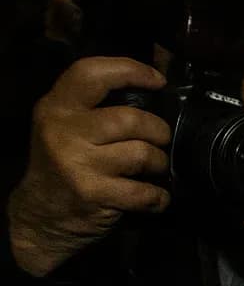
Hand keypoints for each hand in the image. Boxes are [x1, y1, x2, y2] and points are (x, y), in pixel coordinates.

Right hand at [7, 57, 171, 275]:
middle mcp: (64, 131)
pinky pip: (145, 192)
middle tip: (159, 140)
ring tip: (153, 168)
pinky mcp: (95, 194)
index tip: (158, 79)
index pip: (92, 73)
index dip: (131, 70)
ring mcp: (78, 164)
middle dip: (158, 131)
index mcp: (56, 107)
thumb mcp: (66, 126)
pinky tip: (154, 196)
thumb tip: (154, 80)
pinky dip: (159, 196)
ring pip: (142, 154)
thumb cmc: (63, 164)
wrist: (41, 215)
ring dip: (159, 163)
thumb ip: (98, 104)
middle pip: (130, 119)